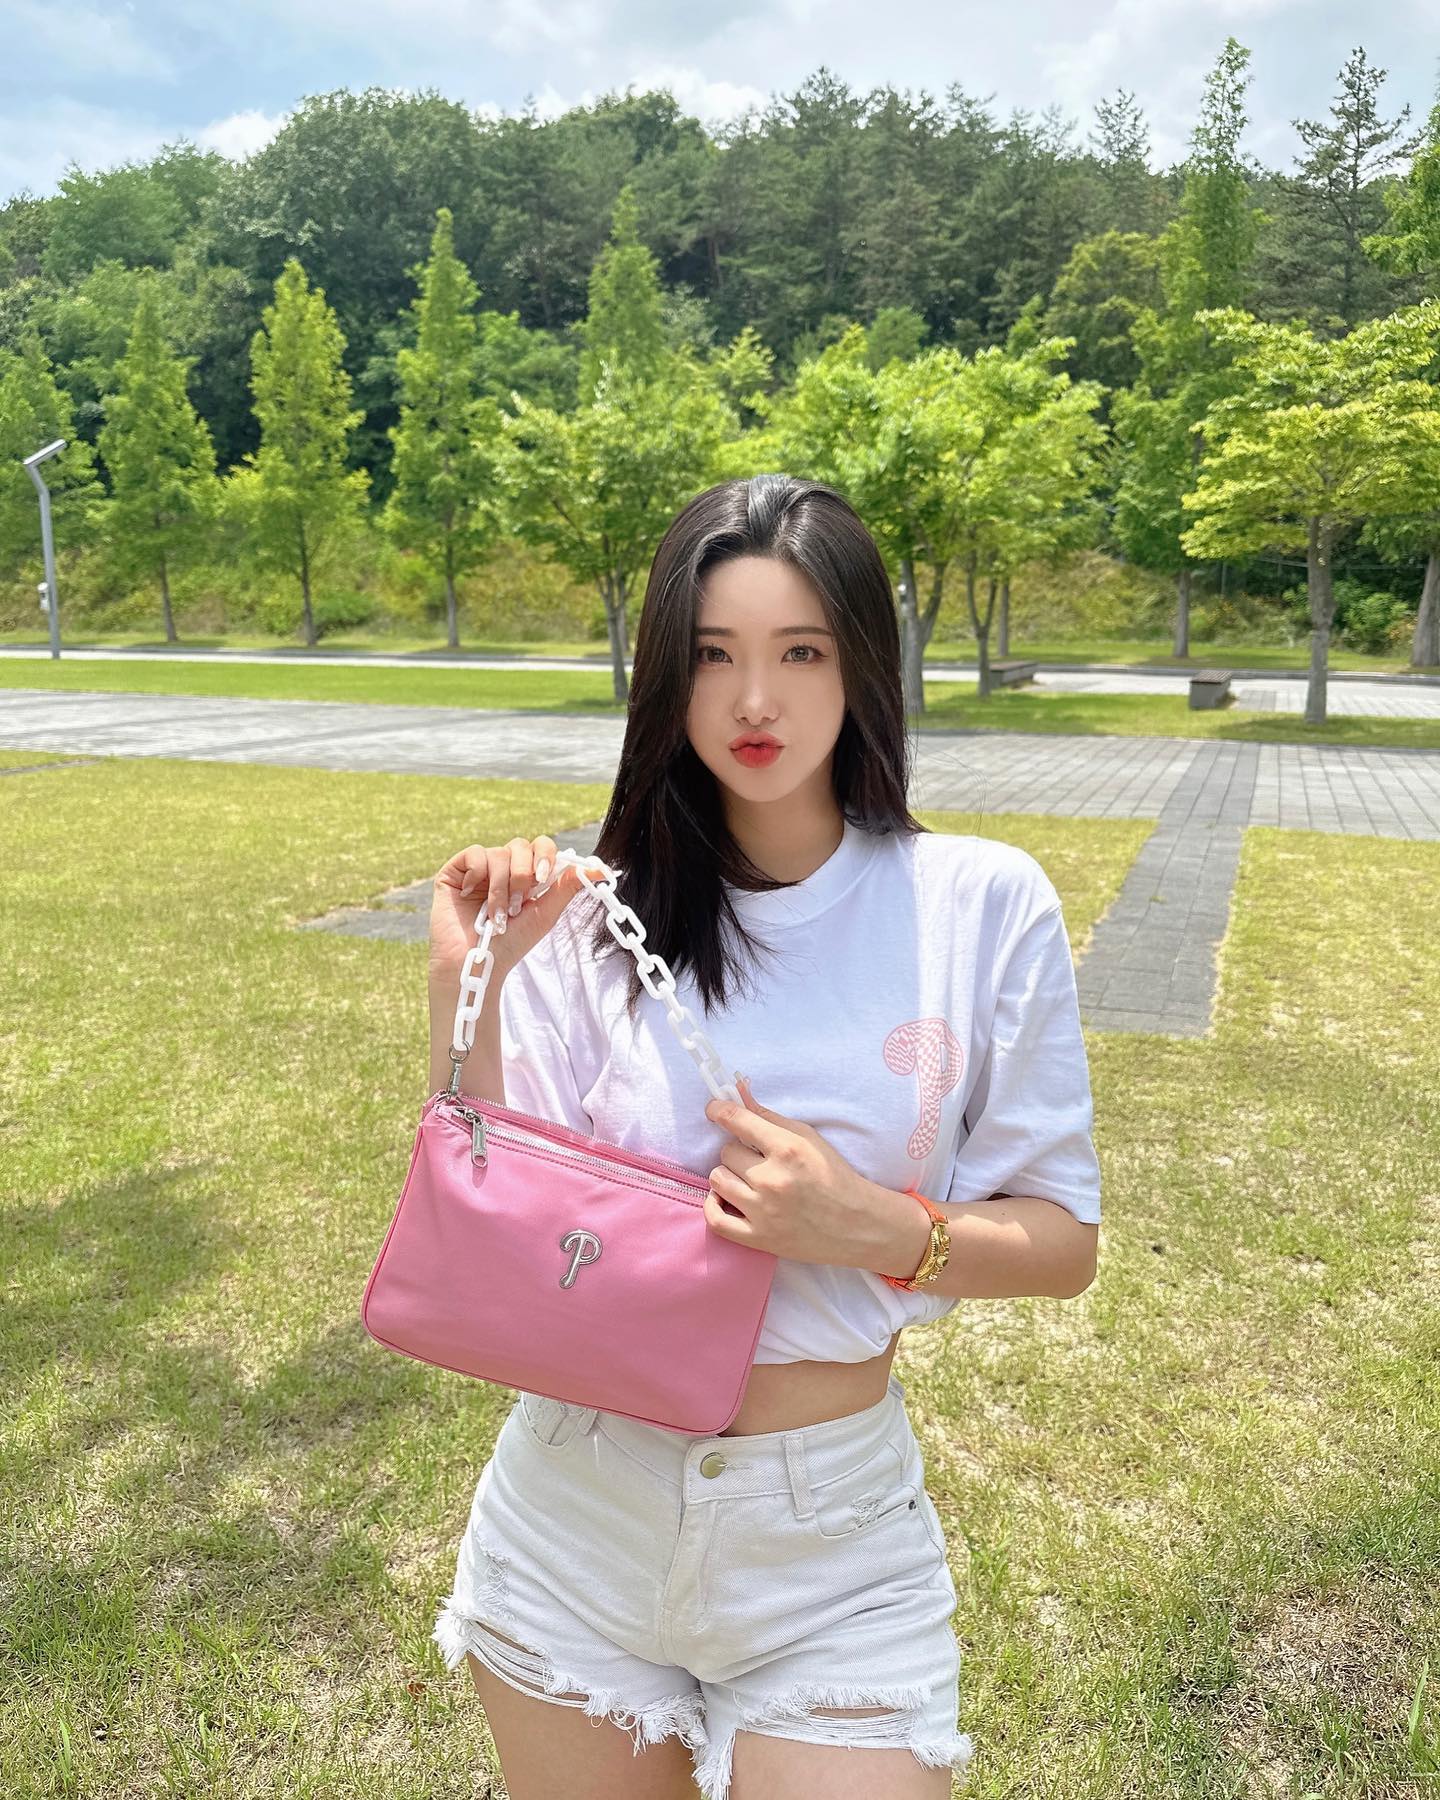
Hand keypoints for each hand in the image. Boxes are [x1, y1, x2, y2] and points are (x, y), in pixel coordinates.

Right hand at [429, 835, 603, 984]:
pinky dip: (477, 875)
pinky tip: (472, 895)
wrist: (478, 964)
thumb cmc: (511, 943)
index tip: (543, 877)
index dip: (545, 857)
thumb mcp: (545, 913)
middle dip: (523, 876)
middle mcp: (503, 868)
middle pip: (521, 845)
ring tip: (496, 915)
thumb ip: (568, 887)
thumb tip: (601, 869)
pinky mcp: (456, 872)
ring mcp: (479, 869)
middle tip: (518, 904)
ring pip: (499, 854)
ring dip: (501, 888)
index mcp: (526, 875)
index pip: (541, 846)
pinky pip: (475, 853)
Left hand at [702, 1076, 929, 1273]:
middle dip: (738, 1152)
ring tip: (746, 1180)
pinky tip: (726, 1199)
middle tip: (756, 1160)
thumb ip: (769, 1117)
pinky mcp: (759, 1239)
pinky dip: (714, 1206)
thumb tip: (738, 1093)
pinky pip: (715, 1220)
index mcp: (787, 1149)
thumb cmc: (834, 1176)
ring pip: (718, 1180)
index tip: (714, 1110)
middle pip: (726, 1152)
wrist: (857, 1224)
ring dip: (729, 1176)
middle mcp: (772, 1179)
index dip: (719, 1110)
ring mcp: (764, 1212)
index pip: (737, 1121)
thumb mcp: (808, 1138)